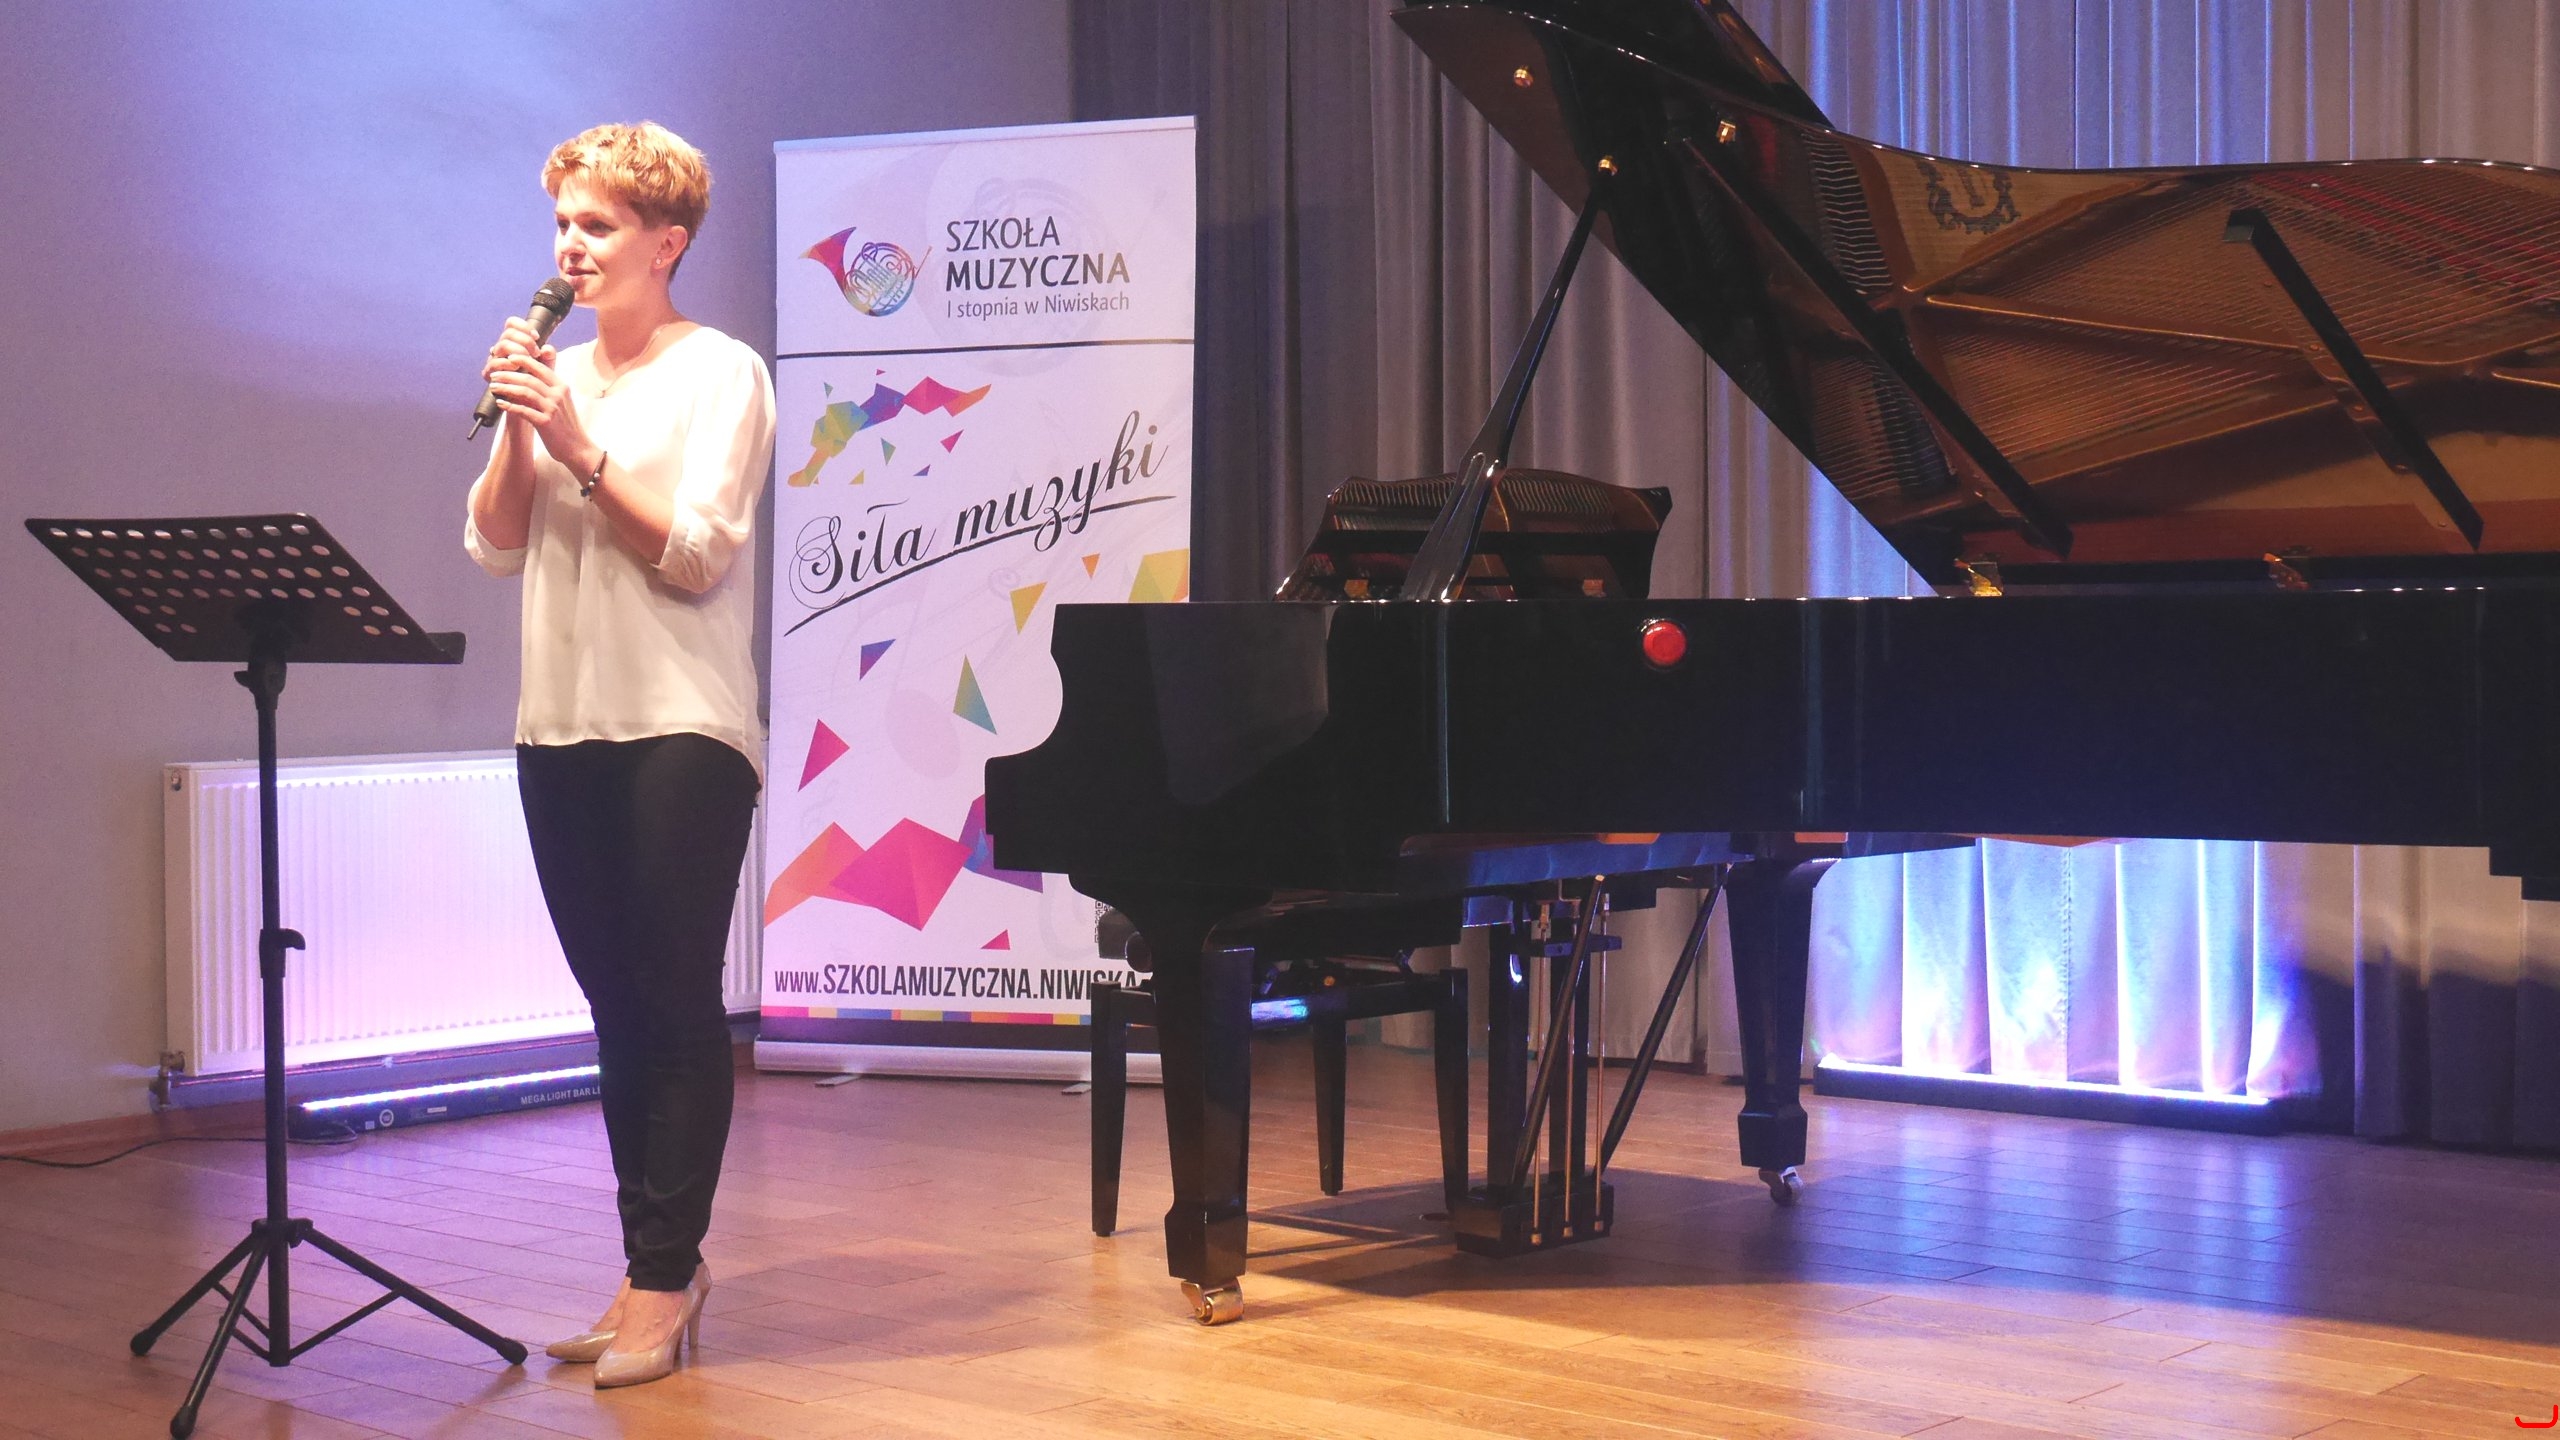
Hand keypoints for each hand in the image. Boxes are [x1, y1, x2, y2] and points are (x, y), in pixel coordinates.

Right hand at [481, 315, 547, 382]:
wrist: (527, 402)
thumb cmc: (537, 382)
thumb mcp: (547, 368)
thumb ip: (549, 357)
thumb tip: (547, 348)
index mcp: (513, 343)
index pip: (511, 324)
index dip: (523, 326)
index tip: (537, 337)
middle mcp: (501, 349)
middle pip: (508, 333)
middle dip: (525, 340)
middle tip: (536, 352)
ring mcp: (494, 360)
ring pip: (502, 345)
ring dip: (518, 350)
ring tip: (529, 359)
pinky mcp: (489, 373)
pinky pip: (495, 362)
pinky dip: (507, 363)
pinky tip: (517, 367)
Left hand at [483, 344, 593, 473]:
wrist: (577, 448)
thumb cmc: (567, 426)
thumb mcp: (562, 402)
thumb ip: (548, 389)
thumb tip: (526, 380)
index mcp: (562, 387)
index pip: (540, 368)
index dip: (524, 360)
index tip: (510, 358)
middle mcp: (558, 395)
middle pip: (529, 378)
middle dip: (508, 375)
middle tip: (494, 375)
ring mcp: (552, 409)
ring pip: (524, 392)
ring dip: (506, 388)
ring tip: (493, 387)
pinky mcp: (545, 422)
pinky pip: (523, 410)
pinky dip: (510, 406)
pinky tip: (500, 404)